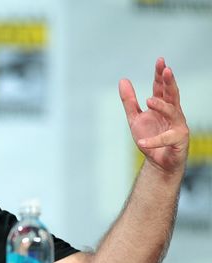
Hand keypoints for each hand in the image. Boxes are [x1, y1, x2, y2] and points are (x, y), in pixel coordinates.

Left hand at [119, 57, 188, 174]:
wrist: (157, 161)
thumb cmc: (149, 137)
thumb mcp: (135, 118)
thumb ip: (129, 101)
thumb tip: (123, 80)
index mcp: (162, 106)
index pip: (162, 88)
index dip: (160, 75)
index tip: (160, 60)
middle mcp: (173, 113)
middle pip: (173, 94)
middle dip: (169, 82)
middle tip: (167, 69)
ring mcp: (177, 126)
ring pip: (173, 112)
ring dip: (162, 106)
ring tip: (148, 100)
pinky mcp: (178, 140)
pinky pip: (166, 138)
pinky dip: (154, 140)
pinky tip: (141, 142)